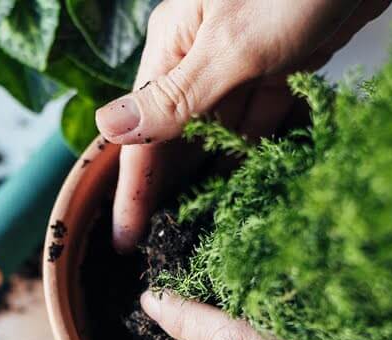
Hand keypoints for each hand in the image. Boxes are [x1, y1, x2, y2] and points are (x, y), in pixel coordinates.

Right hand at [95, 0, 390, 252]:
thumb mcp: (232, 45)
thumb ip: (176, 95)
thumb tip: (111, 127)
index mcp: (174, 44)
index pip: (142, 131)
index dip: (132, 188)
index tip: (125, 239)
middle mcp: (199, 55)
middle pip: (175, 136)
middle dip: (167, 188)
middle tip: (160, 244)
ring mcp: (240, 61)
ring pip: (216, 132)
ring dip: (209, 175)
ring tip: (196, 228)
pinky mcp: (280, 65)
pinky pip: (258, 119)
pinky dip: (252, 150)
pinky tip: (245, 185)